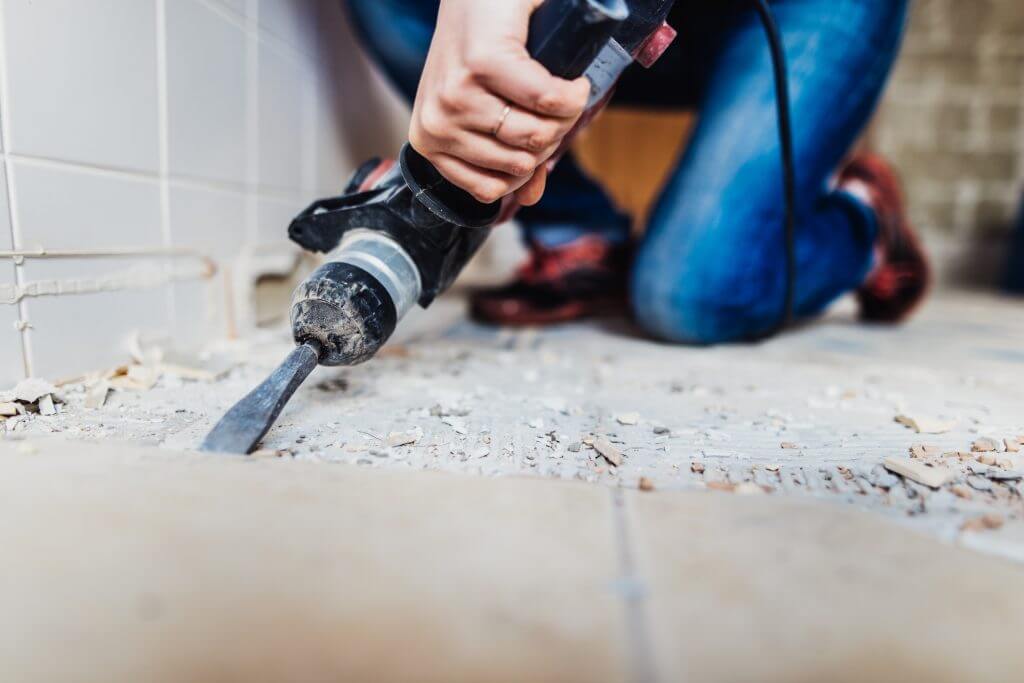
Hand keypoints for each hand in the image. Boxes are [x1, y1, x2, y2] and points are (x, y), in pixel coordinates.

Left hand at [409, 0, 590, 205]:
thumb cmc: (484, 48)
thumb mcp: (488, 111)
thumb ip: (507, 158)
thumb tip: (530, 198)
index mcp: (431, 142)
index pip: (491, 190)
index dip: (528, 168)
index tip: (538, 134)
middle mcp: (437, 123)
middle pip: (520, 164)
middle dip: (551, 138)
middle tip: (557, 107)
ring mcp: (456, 95)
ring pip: (536, 135)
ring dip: (566, 115)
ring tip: (564, 91)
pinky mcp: (482, 64)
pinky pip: (547, 101)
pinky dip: (573, 93)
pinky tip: (574, 82)